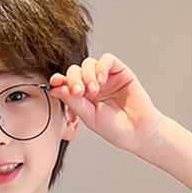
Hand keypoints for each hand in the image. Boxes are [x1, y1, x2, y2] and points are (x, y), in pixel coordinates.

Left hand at [49, 54, 164, 155]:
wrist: (137, 132)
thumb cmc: (115, 129)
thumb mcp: (88, 116)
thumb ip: (73, 101)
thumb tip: (54, 88)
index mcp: (83, 97)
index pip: (67, 82)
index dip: (59, 80)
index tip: (54, 83)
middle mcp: (93, 85)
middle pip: (76, 70)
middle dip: (73, 79)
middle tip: (79, 92)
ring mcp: (107, 78)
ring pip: (89, 63)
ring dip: (87, 75)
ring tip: (94, 90)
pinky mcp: (121, 72)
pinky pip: (107, 59)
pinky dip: (102, 67)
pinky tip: (102, 81)